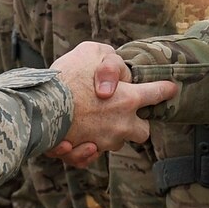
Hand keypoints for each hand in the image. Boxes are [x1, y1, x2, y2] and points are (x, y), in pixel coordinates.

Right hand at [46, 41, 176, 165]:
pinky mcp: (83, 153)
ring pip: (115, 143)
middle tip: (121, 112)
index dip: (165, 90)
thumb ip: (112, 64)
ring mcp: (103, 142)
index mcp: (129, 99)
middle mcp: (121, 125)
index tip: (171, 88)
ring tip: (89, 119)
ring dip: (107, 133)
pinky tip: (74, 137)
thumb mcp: (92, 52)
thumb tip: (120, 79)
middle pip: (143, 131)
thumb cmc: (65, 75)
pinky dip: (84, 149)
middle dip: (137, 124)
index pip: (158, 94)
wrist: (37, 106)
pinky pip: (90, 155)